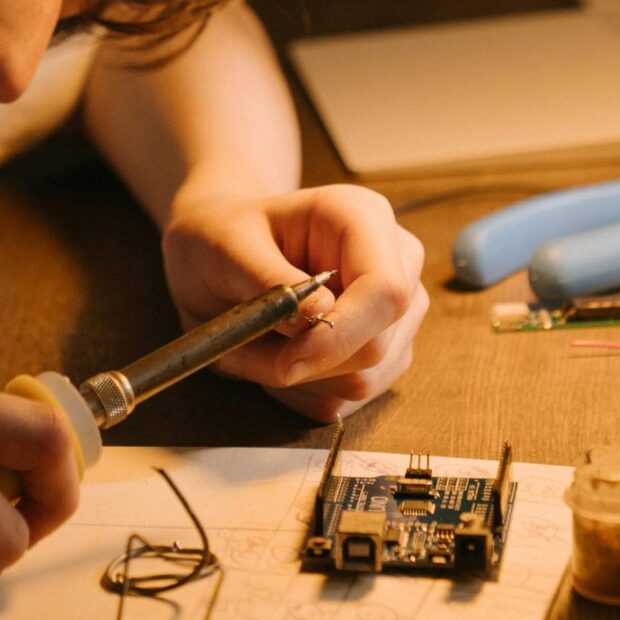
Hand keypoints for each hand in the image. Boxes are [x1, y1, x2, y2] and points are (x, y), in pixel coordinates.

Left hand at [160, 184, 427, 422]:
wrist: (223, 250)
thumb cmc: (223, 236)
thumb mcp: (226, 247)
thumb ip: (269, 278)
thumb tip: (318, 317)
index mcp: (364, 219)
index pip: (386, 291)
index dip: (341, 335)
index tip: (284, 359)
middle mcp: (396, 264)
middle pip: (377, 344)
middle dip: (306, 364)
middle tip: (242, 349)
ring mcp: (396, 313)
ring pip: (363, 381)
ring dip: (296, 381)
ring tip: (251, 346)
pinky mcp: (382, 354)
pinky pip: (347, 400)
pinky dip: (300, 392)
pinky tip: (273, 358)